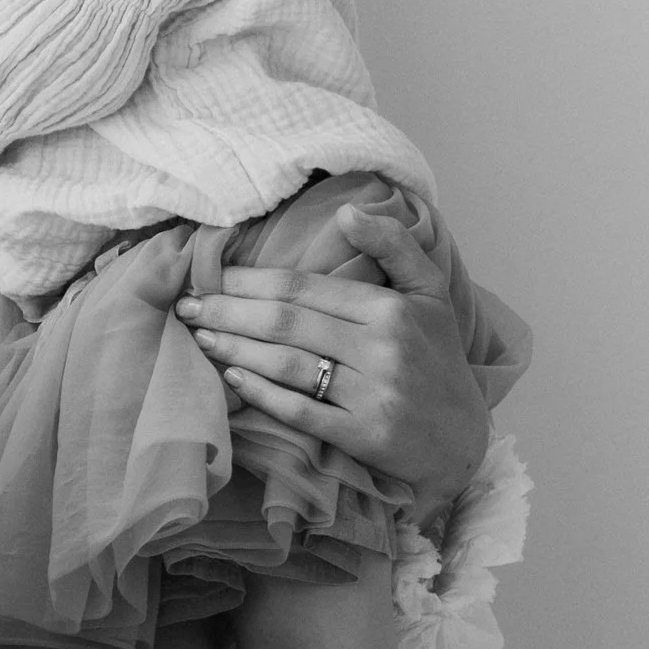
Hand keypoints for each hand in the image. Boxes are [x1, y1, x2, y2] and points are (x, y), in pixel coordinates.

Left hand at [178, 203, 490, 505]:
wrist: (462, 439)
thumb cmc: (437, 358)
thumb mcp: (430, 293)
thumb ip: (394, 245)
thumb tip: (347, 209)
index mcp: (390, 309)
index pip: (304, 288)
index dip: (250, 280)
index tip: (211, 275)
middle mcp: (381, 349)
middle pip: (286, 323)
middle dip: (228, 310)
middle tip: (186, 304)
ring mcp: (371, 396)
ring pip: (287, 364)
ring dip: (235, 347)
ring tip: (199, 334)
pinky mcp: (363, 436)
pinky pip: (300, 411)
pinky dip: (261, 393)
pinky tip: (232, 377)